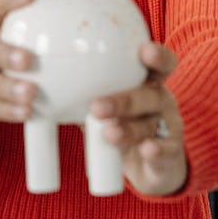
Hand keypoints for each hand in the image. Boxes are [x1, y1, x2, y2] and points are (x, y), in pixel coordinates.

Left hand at [89, 42, 187, 195]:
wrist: (152, 165)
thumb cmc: (124, 125)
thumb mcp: (107, 107)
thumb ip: (87, 96)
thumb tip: (46, 87)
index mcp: (148, 84)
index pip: (161, 65)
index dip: (157, 57)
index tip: (145, 52)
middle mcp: (161, 101)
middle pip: (150, 96)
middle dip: (124, 101)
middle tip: (96, 107)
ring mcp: (169, 127)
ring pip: (151, 125)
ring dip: (129, 129)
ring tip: (108, 134)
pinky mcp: (171, 153)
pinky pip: (165, 151)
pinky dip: (157, 150)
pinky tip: (147, 149)